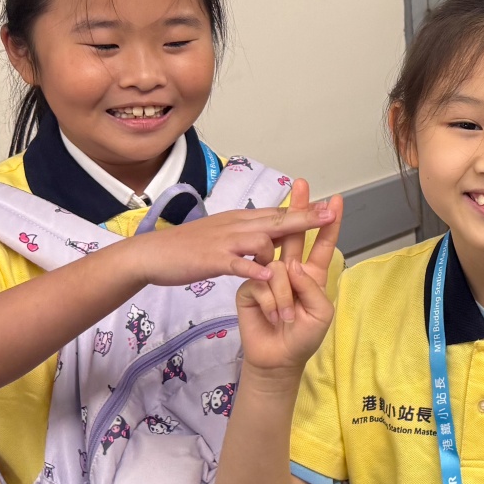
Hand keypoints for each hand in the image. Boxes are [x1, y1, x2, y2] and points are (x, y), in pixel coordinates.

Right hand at [124, 193, 337, 288]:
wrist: (152, 254)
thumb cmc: (186, 247)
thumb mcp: (220, 234)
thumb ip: (244, 233)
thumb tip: (265, 234)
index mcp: (240, 220)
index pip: (277, 212)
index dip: (304, 210)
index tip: (328, 207)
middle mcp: (236, 226)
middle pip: (277, 219)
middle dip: (306, 218)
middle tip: (331, 215)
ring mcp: (225, 242)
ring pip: (261, 240)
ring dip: (278, 252)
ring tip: (293, 265)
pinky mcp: (212, 260)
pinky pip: (238, 263)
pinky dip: (254, 268)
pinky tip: (268, 276)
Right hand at [235, 180, 340, 381]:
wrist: (277, 358)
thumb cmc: (303, 337)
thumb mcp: (320, 313)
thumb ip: (311, 286)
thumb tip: (290, 264)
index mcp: (311, 274)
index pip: (321, 244)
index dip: (329, 224)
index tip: (335, 201)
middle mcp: (290, 270)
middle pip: (295, 234)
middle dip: (301, 209)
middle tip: (302, 184)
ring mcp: (267, 276)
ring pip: (279, 267)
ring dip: (286, 296)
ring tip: (286, 318)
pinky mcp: (249, 286)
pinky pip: (262, 283)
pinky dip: (272, 302)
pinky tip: (273, 314)